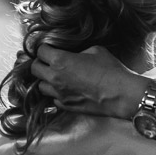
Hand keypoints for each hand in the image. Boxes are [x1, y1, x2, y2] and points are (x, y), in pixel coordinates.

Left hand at [31, 45, 147, 118]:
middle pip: (34, 69)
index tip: (50, 48)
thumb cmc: (110, 69)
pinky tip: (66, 89)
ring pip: (40, 86)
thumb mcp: (95, 50)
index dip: (45, 48)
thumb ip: (79, 51)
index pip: (40, 51)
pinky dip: (56, 93)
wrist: (121, 93)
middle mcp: (55, 78)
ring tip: (57, 76)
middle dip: (40, 63)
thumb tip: (75, 54)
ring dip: (46, 79)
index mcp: (60, 60)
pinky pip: (52, 98)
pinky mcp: (65, 106)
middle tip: (50, 61)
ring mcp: (59, 94)